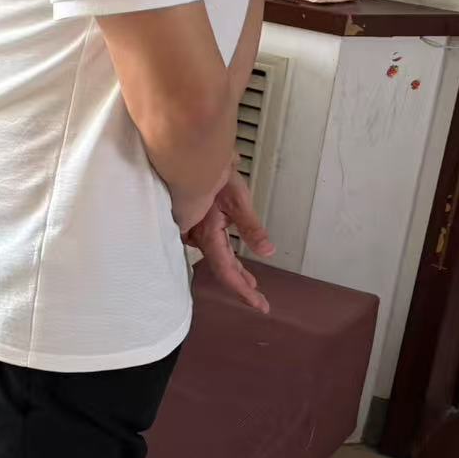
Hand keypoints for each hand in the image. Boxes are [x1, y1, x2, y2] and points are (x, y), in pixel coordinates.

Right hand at [183, 169, 274, 312]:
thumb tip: (267, 252)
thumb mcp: (238, 200)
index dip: (244, 291)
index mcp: (207, 235)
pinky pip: (208, 245)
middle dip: (241, 282)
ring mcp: (192, 229)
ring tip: (250, 280)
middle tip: (259, 298)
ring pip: (215, 257)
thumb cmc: (214, 173)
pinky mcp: (192, 221)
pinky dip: (224, 254)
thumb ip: (251, 228)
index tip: (261, 306)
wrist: (191, 151)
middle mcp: (196, 236)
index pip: (227, 272)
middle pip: (221, 268)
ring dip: (234, 269)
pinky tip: (231, 256)